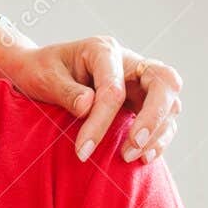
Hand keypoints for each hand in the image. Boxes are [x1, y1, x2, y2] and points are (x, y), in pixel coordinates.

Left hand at [4, 37, 182, 164]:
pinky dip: (159, 138)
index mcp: (103, 50)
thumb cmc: (39, 71)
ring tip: (129, 157)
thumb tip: (88, 107)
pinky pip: (164, 119)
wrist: (37, 71)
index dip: (100, 121)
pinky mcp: (141, 101)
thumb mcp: (43, 77)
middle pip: (164, 82)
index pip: (114, 87)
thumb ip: (65, 90)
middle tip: (131, 147)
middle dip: (153, 118)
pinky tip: (145, 157)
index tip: (83, 150)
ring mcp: (139, 82)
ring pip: (170, 102)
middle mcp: (129, 63)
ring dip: (157, 132)